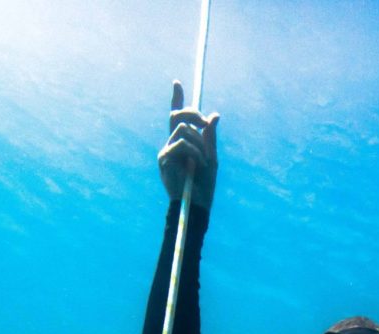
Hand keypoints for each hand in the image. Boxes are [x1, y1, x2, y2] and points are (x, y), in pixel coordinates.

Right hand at [158, 79, 218, 210]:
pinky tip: (199, 166)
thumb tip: (215, 115)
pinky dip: (195, 153)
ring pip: (184, 129)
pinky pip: (182, 143)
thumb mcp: (211, 157)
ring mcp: (166, 151)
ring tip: (204, 161)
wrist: (197, 205)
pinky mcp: (164, 158)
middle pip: (178, 116)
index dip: (177, 99)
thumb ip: (210, 137)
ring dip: (199, 143)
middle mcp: (171, 144)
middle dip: (193, 113)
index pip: (177, 117)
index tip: (177, 83)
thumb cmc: (204, 186)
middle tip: (205, 122)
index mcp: (182, 143)